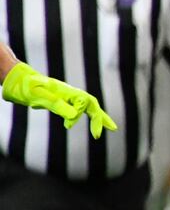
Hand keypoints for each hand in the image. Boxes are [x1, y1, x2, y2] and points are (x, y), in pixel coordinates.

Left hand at [1, 62, 117, 137]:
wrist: (16, 80)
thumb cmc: (26, 86)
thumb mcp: (39, 96)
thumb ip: (57, 105)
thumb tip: (73, 117)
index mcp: (67, 91)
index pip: (83, 102)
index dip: (79, 114)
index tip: (68, 126)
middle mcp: (70, 94)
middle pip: (92, 104)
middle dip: (101, 118)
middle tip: (112, 129)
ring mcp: (67, 97)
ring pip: (88, 107)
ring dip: (100, 117)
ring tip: (112, 127)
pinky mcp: (62, 102)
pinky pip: (79, 110)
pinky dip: (88, 116)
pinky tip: (91, 124)